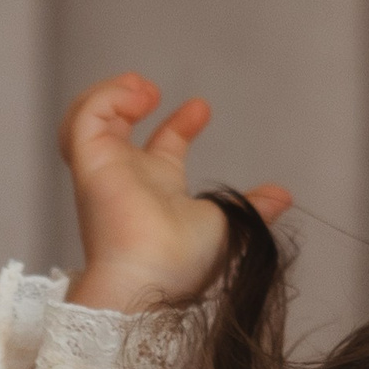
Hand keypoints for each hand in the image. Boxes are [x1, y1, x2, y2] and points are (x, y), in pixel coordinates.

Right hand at [58, 72, 290, 311]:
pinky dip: (107, 97)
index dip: (181, 124)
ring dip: (111, 95)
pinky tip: (139, 96)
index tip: (202, 108)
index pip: (164, 147)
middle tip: (155, 90)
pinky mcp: (90, 161)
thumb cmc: (184, 263)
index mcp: (159, 189)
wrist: (152, 278)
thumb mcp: (232, 224)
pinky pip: (85, 118)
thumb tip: (283, 197)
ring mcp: (105, 168)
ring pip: (87, 120)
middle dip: (131, 99)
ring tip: (142, 89)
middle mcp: (128, 176)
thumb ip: (255, 207)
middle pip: (118, 127)